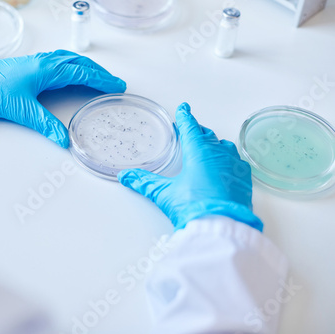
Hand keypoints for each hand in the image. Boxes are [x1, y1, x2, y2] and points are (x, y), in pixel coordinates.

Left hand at [0, 49, 125, 147]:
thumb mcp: (23, 111)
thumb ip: (46, 125)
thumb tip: (63, 139)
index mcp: (47, 70)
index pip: (82, 74)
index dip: (101, 80)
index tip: (117, 85)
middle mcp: (45, 62)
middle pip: (80, 63)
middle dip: (99, 72)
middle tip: (114, 82)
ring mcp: (38, 62)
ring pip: (70, 60)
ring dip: (87, 67)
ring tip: (99, 76)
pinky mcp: (31, 65)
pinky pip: (60, 62)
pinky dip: (73, 66)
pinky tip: (72, 72)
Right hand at [118, 102, 262, 231]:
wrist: (222, 229)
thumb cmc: (194, 208)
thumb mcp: (164, 194)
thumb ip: (144, 183)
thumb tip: (127, 176)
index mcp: (199, 152)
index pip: (190, 128)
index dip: (185, 117)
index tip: (184, 109)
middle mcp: (220, 154)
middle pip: (208, 136)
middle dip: (198, 130)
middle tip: (192, 128)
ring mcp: (235, 167)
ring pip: (225, 147)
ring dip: (215, 143)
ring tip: (209, 145)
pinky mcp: (244, 181)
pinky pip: (237, 162)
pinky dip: (229, 159)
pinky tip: (226, 165)